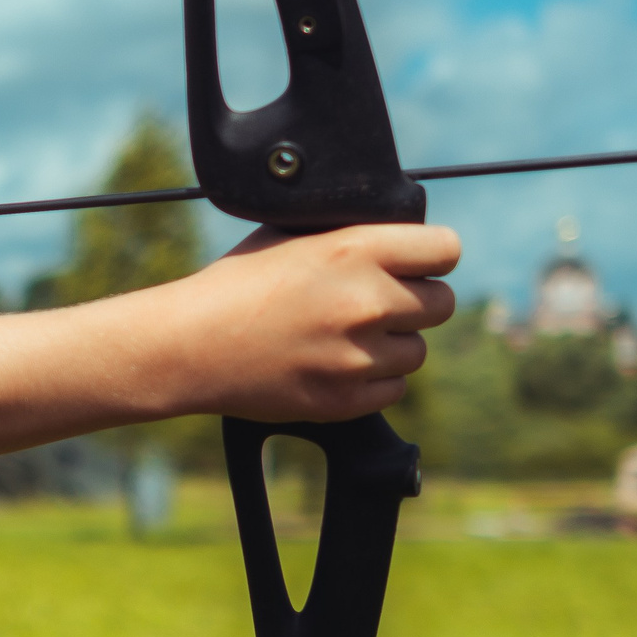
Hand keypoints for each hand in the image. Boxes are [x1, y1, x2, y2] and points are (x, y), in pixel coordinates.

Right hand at [158, 223, 459, 423]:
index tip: (416, 265)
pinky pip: (394, 388)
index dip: (432, 257)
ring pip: (417, 351)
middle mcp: (367, 301)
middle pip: (441, 303)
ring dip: (392, 345)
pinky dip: (372, 380)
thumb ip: (351, 237)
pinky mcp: (347, 399)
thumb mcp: (292, 237)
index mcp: (356, 249)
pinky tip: (334, 364)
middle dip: (415, 302)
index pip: (446, 249)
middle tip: (378, 305)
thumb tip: (397, 241)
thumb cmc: (236, 285)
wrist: (190, 345)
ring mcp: (359, 355)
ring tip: (346, 337)